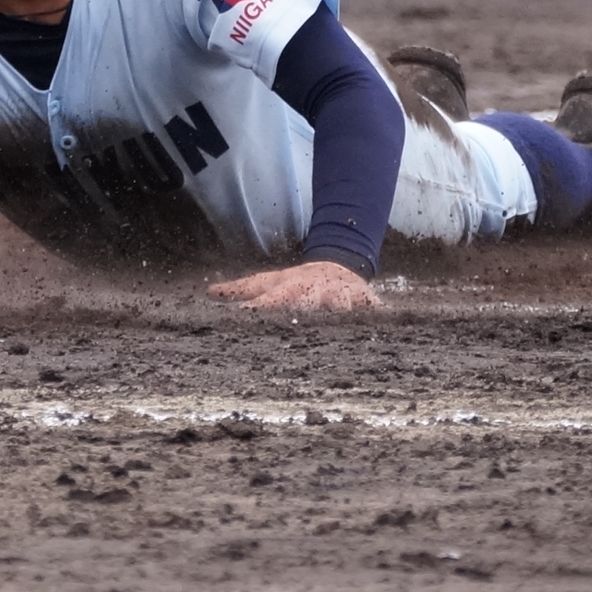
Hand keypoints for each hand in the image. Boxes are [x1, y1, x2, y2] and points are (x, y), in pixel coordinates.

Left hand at [208, 260, 382, 312]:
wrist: (339, 266)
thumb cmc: (299, 282)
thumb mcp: (272, 282)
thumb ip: (243, 289)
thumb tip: (209, 293)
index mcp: (291, 287)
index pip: (273, 295)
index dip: (260, 305)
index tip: (246, 313)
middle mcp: (315, 290)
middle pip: (307, 301)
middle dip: (301, 309)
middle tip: (292, 325)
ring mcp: (341, 295)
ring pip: (342, 305)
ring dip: (340, 312)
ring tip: (340, 322)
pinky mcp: (366, 301)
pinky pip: (373, 310)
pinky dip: (376, 315)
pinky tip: (382, 326)